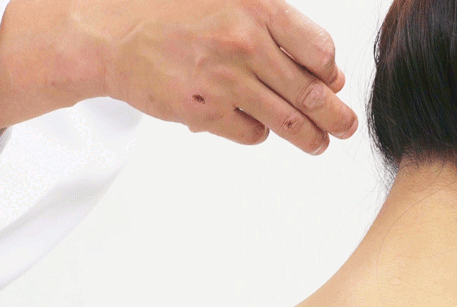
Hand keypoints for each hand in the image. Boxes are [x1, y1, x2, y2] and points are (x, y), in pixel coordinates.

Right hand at [70, 0, 358, 153]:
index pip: (320, 51)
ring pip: (288, 121)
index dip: (331, 72)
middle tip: (346, 126)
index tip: (333, 83)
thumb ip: (278, 27)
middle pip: (310, 93)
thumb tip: (325, 68)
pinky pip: (252, 133)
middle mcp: (246, 45)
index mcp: (258, 9)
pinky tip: (257, 126)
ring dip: (310, 137)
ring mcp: (226, 81)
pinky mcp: (206, 111)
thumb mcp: (229, 0)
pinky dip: (260, 133)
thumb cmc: (171, 13)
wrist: (111, 36)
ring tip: (319, 143)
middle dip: (335, 116)